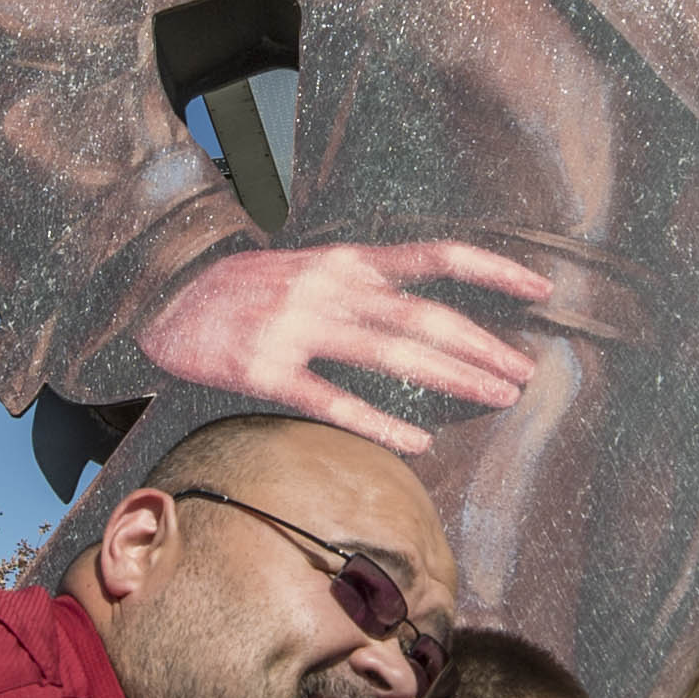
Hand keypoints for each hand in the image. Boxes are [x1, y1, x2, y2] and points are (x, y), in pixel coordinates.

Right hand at [134, 239, 557, 454]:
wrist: (157, 299)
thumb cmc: (240, 290)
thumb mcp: (306, 266)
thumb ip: (360, 282)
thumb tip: (421, 304)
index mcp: (345, 261)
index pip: (435, 256)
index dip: (493, 270)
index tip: (541, 291)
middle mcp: (330, 287)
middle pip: (426, 315)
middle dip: (483, 346)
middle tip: (525, 374)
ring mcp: (298, 327)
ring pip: (393, 354)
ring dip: (454, 377)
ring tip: (498, 398)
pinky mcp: (266, 371)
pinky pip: (333, 400)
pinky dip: (380, 423)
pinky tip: (418, 442)